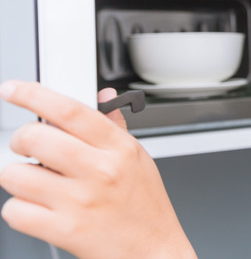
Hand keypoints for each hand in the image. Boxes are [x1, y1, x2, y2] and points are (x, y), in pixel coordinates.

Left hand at [0, 81, 195, 258]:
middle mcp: (100, 171)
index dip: (34, 94)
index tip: (14, 90)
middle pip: (35, 138)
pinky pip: (15, 211)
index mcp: (119, 148)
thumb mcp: (138, 160)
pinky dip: (19, 210)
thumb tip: (104, 97)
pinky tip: (39, 209)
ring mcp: (80, 201)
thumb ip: (115, 128)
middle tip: (28, 148)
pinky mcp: (64, 230)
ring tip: (37, 184)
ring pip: (15, 175)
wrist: (154, 251)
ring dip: (17, 178)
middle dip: (21, 141)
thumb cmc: (146, 207)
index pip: (70, 109)